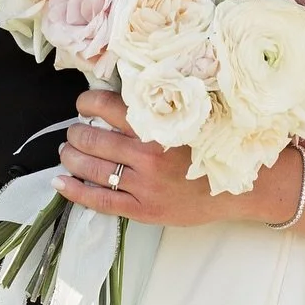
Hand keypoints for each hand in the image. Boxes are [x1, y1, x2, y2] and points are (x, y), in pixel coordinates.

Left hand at [56, 89, 270, 227]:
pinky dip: (75, 191)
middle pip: (94, 138)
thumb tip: (118, 94)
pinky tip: (61, 182)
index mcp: (159, 125)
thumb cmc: (216, 145)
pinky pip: (100, 200)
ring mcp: (145, 185)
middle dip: (76, 132)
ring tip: (67, 151)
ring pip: (92, 167)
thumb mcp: (191, 115)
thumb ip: (157, 107)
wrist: (244, 185)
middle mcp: (148, 154)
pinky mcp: (144, 210)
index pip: (108, 106)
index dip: (88, 102)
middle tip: (74, 129)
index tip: (84, 102)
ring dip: (72, 156)